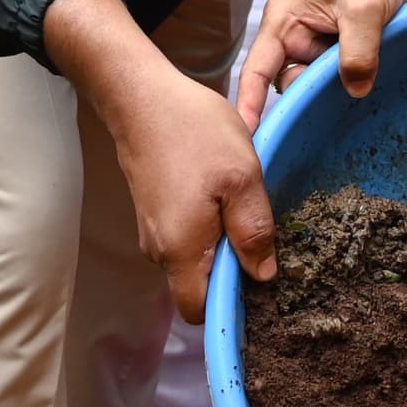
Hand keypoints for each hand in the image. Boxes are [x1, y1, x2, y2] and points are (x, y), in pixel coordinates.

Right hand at [45, 0, 273, 319]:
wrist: (142, 96)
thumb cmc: (193, 132)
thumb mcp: (242, 177)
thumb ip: (254, 230)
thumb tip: (263, 275)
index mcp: (180, 251)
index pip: (200, 310)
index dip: (231, 305)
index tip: (262, 283)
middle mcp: (159, 250)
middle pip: (198, 287)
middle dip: (231, 274)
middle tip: (265, 241)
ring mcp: (153, 231)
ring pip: (194, 260)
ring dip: (223, 245)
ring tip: (247, 211)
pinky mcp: (153, 211)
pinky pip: (186, 237)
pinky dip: (209, 227)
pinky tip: (227, 197)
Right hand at [238, 0, 406, 120]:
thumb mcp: (365, 8)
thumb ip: (358, 50)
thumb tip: (355, 91)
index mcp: (284, 21)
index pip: (257, 70)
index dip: (249, 104)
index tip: (247, 136)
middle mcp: (292, 36)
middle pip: (289, 83)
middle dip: (312, 90)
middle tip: (347, 80)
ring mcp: (313, 45)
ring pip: (314, 83)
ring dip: (336, 84)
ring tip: (365, 65)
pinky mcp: (333, 51)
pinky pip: (333, 77)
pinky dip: (349, 80)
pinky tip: (367, 74)